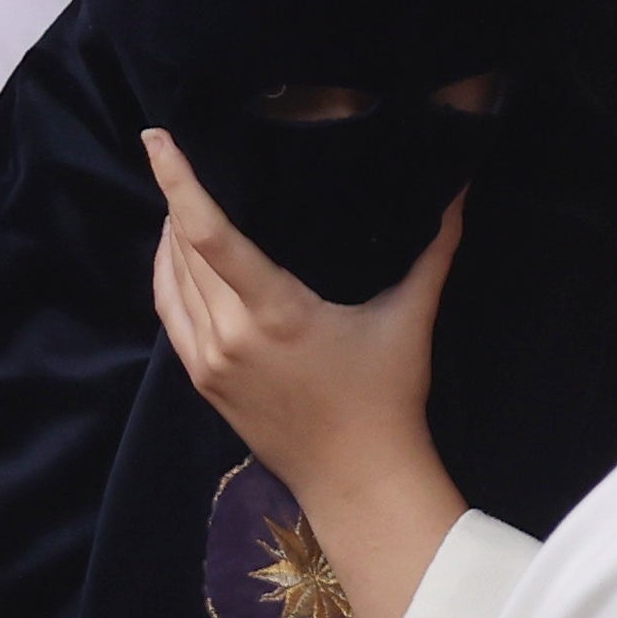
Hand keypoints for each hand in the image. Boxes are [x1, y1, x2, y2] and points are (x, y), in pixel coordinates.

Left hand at [142, 127, 468, 617]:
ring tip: (175, 199)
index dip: (178, 183)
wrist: (356, 478)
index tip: (156, 140)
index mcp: (275, 312)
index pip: (209, 235)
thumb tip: (460, 192)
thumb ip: (433, 250)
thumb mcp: (410, 318)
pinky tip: (177, 259)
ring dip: (167, 239)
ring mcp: (208, 361)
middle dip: (173, 200)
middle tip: (176, 155)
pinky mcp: (203, 381)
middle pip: (181, 252)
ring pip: (168, 284)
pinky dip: (167, 279)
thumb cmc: (387, 397)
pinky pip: (170, 316)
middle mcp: (229, 334)